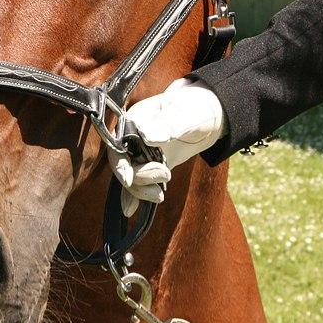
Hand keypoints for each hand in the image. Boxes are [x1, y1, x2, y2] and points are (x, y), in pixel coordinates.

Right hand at [107, 78, 227, 215]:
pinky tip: (132, 210)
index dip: (120, 162)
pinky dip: (134, 197)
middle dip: (140, 176)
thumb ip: (168, 125)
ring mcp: (139, 152)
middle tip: (166, 174)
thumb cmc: (195, 111)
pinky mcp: (148, 166)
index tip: (128, 178)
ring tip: (160, 194)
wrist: (205, 119)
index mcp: (135, 119)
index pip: (118, 143)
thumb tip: (147, 136)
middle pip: (122, 163)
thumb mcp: (186, 116)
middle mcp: (132, 136)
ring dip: (141, 189)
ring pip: (130, 176)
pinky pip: (136, 183)